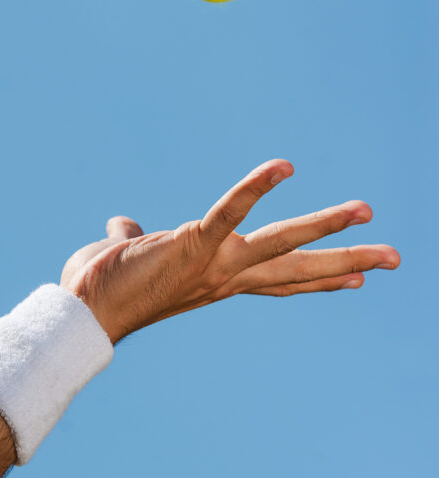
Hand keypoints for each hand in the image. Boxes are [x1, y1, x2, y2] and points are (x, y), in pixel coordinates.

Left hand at [60, 159, 399, 343]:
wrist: (83, 312)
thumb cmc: (105, 286)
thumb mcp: (133, 256)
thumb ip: (136, 238)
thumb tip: (122, 226)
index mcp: (219, 279)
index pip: (279, 280)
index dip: (319, 279)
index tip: (357, 278)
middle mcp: (227, 278)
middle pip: (299, 269)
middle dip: (349, 261)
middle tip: (395, 257)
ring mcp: (216, 265)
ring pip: (283, 243)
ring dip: (327, 227)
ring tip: (367, 210)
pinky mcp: (195, 245)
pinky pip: (231, 211)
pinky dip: (256, 187)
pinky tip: (284, 166)